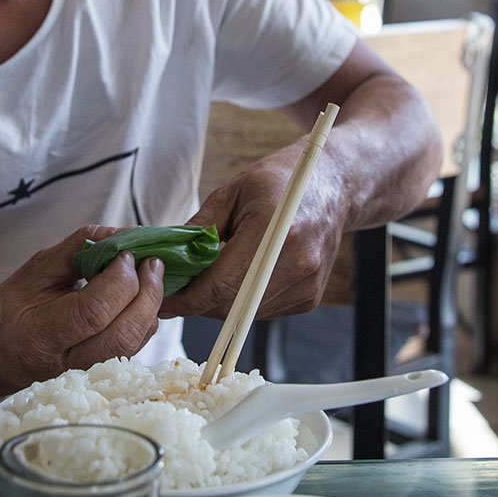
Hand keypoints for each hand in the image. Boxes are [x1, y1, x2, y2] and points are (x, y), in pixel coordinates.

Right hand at [0, 225, 166, 391]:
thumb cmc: (12, 307)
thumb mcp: (36, 269)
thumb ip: (79, 247)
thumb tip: (125, 233)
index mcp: (38, 336)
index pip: (92, 312)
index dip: (118, 280)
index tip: (125, 254)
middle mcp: (64, 364)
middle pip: (123, 335)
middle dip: (147, 293)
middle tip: (151, 262)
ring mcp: (85, 375)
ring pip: (135, 344)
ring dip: (151, 305)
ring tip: (148, 275)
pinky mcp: (101, 374)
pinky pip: (135, 347)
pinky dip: (145, 316)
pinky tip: (140, 295)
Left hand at [161, 143, 346, 320]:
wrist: (333, 185)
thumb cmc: (280, 182)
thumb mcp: (232, 191)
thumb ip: (199, 228)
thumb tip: (167, 259)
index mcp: (274, 229)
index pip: (222, 283)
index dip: (188, 298)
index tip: (164, 300)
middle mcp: (297, 261)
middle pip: (232, 305)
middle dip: (199, 302)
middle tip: (179, 288)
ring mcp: (307, 283)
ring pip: (246, 314)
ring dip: (221, 303)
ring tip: (211, 276)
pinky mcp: (310, 297)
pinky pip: (264, 312)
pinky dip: (244, 302)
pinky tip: (242, 277)